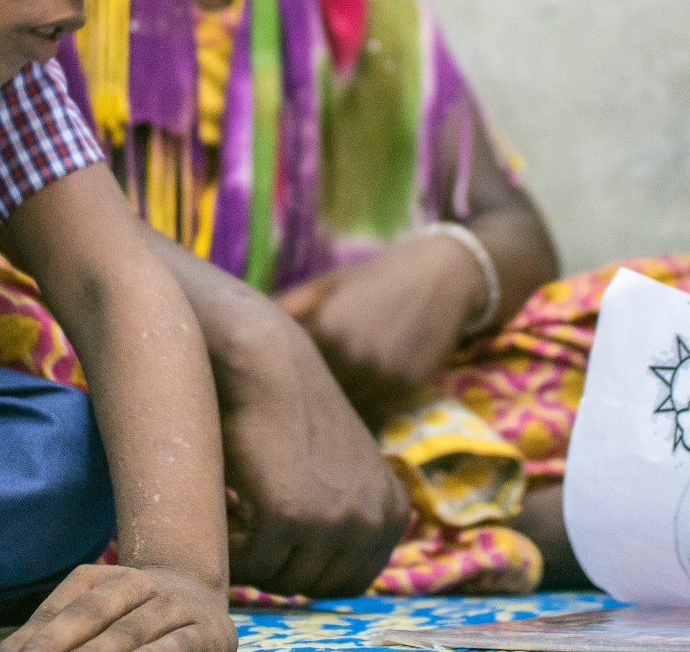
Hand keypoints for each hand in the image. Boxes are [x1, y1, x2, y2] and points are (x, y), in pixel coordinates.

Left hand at [2, 564, 234, 651]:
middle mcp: (138, 584)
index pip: (63, 608)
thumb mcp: (92, 610)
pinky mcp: (206, 633)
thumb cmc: (129, 615)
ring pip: (131, 633)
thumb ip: (51, 630)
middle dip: (58, 643)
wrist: (198, 596)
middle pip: (93, 613)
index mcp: (102, 577)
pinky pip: (176, 648)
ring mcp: (173, 606)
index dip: (34, 635)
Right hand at [221, 320, 410, 596]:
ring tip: (239, 515)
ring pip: (281, 579)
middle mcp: (374, 520)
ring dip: (253, 557)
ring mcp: (335, 520)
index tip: (280, 542)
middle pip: (314, 586)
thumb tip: (321, 578)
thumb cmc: (295, 415)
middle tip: (250, 529)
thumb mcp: (346, 472)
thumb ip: (349, 518)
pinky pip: (251, 564)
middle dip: (278, 565)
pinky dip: (229, 546)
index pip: (350, 583)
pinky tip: (225, 510)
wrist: (267, 365)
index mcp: (393, 512)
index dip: (308, 569)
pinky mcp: (290, 515)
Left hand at [278, 232, 485, 423]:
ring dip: (328, 412)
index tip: (263, 377)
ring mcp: (382, 379)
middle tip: (287, 398)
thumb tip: (244, 324)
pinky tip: (349, 405)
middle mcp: (353, 359)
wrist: (445, 276)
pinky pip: (371, 415)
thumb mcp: (329, 283)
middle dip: (300, 396)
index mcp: (326, 329)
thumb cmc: (378, 275)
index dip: (272, 374)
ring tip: (316, 408)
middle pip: (311, 395)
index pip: (285, 368)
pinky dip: (359, 413)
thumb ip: (289, 306)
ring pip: (342, 411)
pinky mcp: (406, 393)